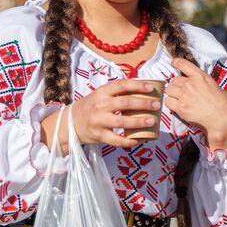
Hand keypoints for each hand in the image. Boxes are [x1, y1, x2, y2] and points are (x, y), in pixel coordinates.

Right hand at [41, 79, 160, 150]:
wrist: (70, 123)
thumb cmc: (91, 107)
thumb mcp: (100, 95)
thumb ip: (116, 93)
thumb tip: (142, 90)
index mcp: (101, 92)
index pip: (121, 85)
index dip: (137, 85)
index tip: (151, 88)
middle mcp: (100, 105)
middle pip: (125, 103)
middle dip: (143, 103)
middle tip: (157, 105)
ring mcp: (99, 121)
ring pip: (122, 121)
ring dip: (139, 122)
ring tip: (152, 121)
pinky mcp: (99, 135)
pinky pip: (117, 140)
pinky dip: (130, 141)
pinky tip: (141, 139)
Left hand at [164, 58, 226, 149]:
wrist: (223, 120)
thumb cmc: (224, 105)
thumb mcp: (214, 86)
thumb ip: (201, 83)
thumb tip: (195, 85)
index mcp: (200, 76)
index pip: (183, 64)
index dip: (176, 63)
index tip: (174, 64)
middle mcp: (190, 84)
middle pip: (174, 80)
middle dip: (177, 85)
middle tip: (183, 92)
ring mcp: (184, 96)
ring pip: (169, 90)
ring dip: (172, 94)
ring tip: (179, 100)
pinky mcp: (180, 108)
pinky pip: (168, 101)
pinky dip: (171, 103)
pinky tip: (177, 107)